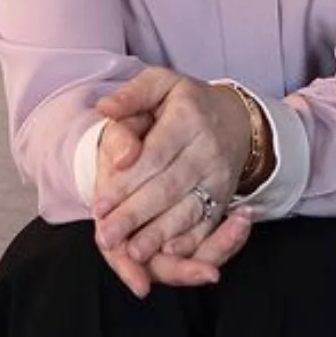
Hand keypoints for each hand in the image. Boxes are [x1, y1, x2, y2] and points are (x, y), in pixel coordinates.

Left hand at [93, 110, 251, 296]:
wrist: (235, 119)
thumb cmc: (186, 101)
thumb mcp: (160, 83)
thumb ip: (131, 94)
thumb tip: (104, 108)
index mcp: (188, 119)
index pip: (154, 156)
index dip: (127, 182)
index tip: (99, 204)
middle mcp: (207, 151)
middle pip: (168, 188)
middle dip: (136, 215)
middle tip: (106, 237)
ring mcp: (219, 177)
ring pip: (189, 210)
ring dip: (160, 234)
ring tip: (132, 253)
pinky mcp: (225, 197)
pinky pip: (209, 222)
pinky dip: (191, 240)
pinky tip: (170, 252)